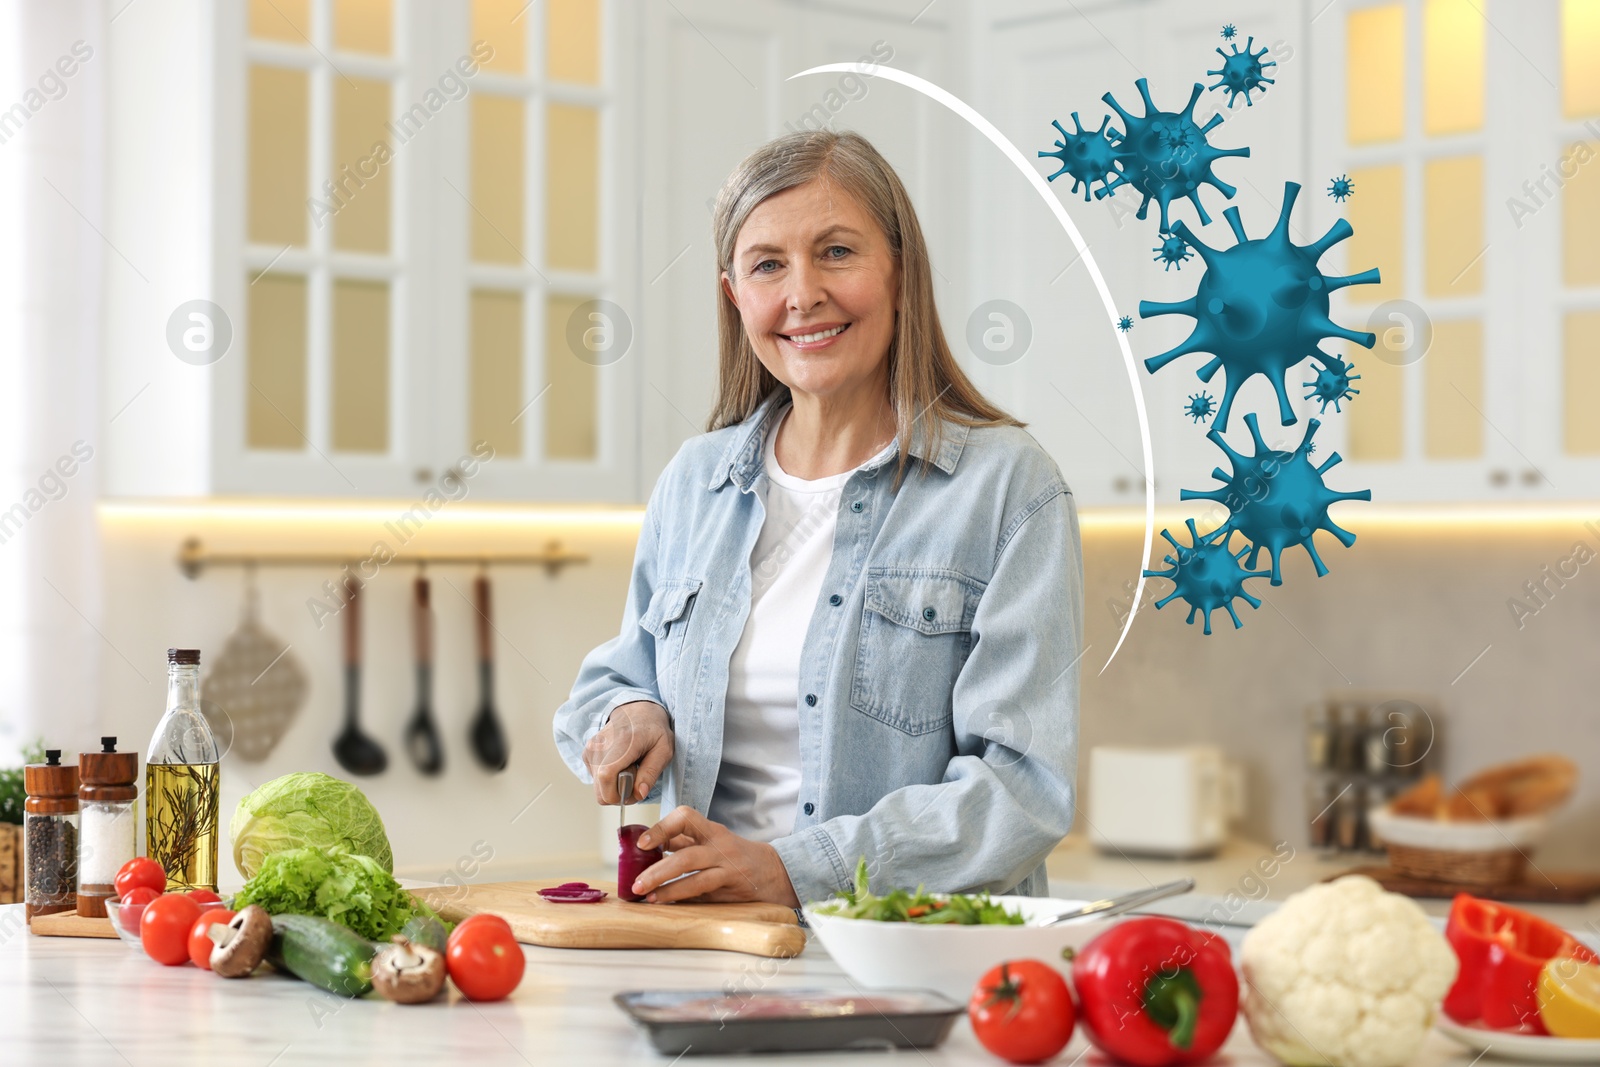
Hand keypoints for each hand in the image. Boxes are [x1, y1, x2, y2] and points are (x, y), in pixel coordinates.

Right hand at [583, 700, 673, 804]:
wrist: (636, 712)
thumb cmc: (653, 730)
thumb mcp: (664, 750)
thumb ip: (651, 773)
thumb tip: (639, 794)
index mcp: (623, 741)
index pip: (606, 776)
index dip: (618, 794)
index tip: (634, 792)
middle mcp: (601, 745)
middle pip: (600, 788)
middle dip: (619, 794)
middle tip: (635, 780)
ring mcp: (591, 749)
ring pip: (597, 787)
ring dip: (614, 786)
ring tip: (629, 769)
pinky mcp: (587, 754)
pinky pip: (595, 780)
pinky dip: (608, 779)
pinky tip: (619, 765)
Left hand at [631, 806, 799, 907]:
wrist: (772, 871)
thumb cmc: (734, 855)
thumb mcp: (710, 842)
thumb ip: (682, 842)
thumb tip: (645, 847)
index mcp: (710, 830)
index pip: (686, 817)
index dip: (662, 828)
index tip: (642, 844)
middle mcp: (719, 844)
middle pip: (686, 853)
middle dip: (657, 868)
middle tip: (636, 881)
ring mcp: (726, 866)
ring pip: (694, 874)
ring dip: (666, 885)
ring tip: (645, 894)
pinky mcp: (731, 885)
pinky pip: (702, 891)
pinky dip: (680, 896)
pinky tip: (664, 901)